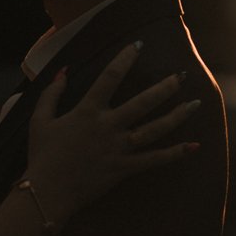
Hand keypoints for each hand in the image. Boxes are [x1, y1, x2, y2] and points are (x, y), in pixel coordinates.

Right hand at [24, 44, 200, 224]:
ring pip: (155, 129)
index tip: (139, 44)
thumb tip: (64, 70)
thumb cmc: (41, 155)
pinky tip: (195, 146)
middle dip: (165, 87)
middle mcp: (108, 126)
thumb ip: (52, 93)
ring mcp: (119, 147)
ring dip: (177, 116)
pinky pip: (155, 160)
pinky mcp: (124, 168)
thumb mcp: (40, 119)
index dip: (125, 58)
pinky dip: (175, 153)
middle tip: (183, 75)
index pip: (110, 76)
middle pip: (143, 102)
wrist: (47, 191)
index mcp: (88, 110)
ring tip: (196, 103)